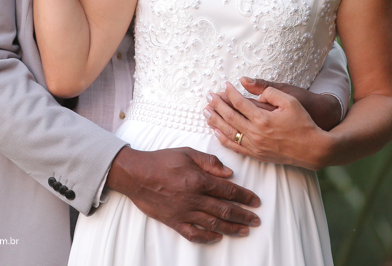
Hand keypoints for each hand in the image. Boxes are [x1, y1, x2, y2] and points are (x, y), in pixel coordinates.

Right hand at [106, 146, 260, 243]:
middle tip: (256, 219)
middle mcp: (194, 198)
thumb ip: (209, 162)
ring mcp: (184, 211)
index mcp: (199, 180)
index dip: (245, 196)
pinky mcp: (174, 221)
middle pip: (226, 209)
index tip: (256, 201)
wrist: (135, 174)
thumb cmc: (160, 161)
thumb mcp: (186, 152)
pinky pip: (194, 234)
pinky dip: (207, 237)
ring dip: (232, 228)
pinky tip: (217, 237)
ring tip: (244, 230)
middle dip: (244, 215)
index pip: (229, 190)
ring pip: (214, 224)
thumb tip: (229, 172)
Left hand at [203, 81, 334, 169]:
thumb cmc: (303, 123)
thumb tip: (252, 87)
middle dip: (216, 104)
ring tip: (205, 111)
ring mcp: (255, 146)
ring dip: (215, 120)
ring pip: (228, 132)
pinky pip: (234, 147)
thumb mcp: (291, 101)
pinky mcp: (257, 155)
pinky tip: (215, 131)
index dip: (229, 92)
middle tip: (208, 96)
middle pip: (229, 116)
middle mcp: (256, 133)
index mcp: (263, 118)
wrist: (313, 149)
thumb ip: (270, 91)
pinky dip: (222, 138)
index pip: (239, 102)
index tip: (223, 85)